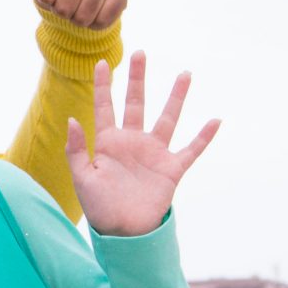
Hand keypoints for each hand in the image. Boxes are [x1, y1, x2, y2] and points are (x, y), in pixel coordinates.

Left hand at [0, 0, 126, 29]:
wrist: (81, 4)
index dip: (46, 2)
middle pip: (64, 6)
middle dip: (62, 12)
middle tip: (66, 3)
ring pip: (83, 15)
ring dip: (78, 19)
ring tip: (80, 8)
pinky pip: (102, 19)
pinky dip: (95, 23)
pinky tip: (96, 11)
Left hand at [67, 52, 218, 236]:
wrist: (124, 233)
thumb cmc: (99, 207)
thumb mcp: (82, 178)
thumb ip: (77, 149)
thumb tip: (72, 119)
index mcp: (108, 143)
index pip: (105, 107)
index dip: (102, 86)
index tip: (101, 63)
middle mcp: (132, 142)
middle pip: (136, 103)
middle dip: (137, 79)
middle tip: (141, 54)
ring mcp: (153, 154)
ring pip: (167, 118)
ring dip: (176, 97)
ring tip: (184, 74)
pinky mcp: (171, 169)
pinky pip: (191, 150)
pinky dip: (203, 137)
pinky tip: (215, 120)